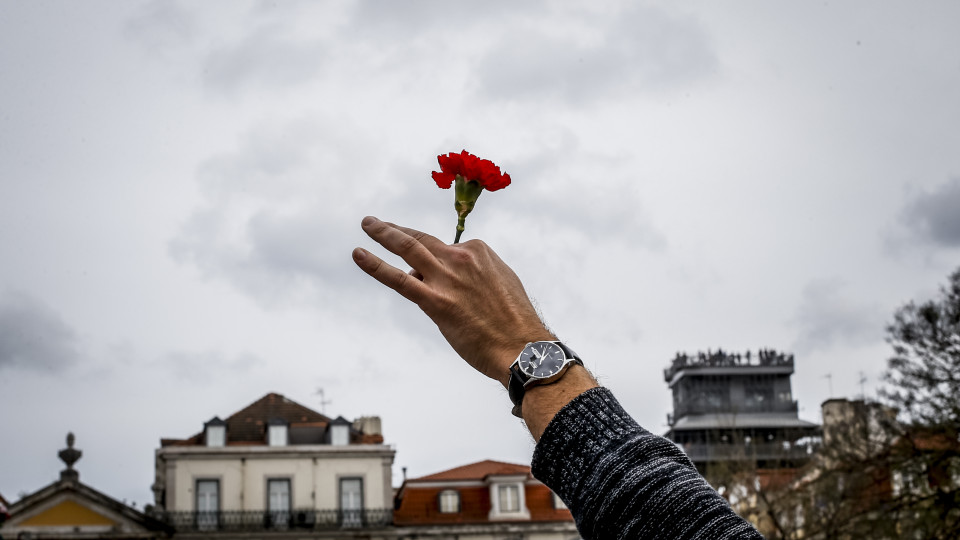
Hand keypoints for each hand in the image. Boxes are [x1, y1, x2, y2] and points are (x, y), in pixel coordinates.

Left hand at [353, 216, 553, 386]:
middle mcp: (460, 258)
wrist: (523, 348)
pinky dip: (376, 265)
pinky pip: (399, 279)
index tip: (436, 283)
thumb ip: (477, 273)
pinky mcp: (435, 301)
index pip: (445, 250)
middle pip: (420, 238)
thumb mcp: (502, 282)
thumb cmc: (514, 321)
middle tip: (374, 222)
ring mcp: (446, 278)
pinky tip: (359, 254)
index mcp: (478, 251)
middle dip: (394, 229)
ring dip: (382, 233)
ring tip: (367, 225)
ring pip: (407, 248)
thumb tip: (452, 278)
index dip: (434, 266)